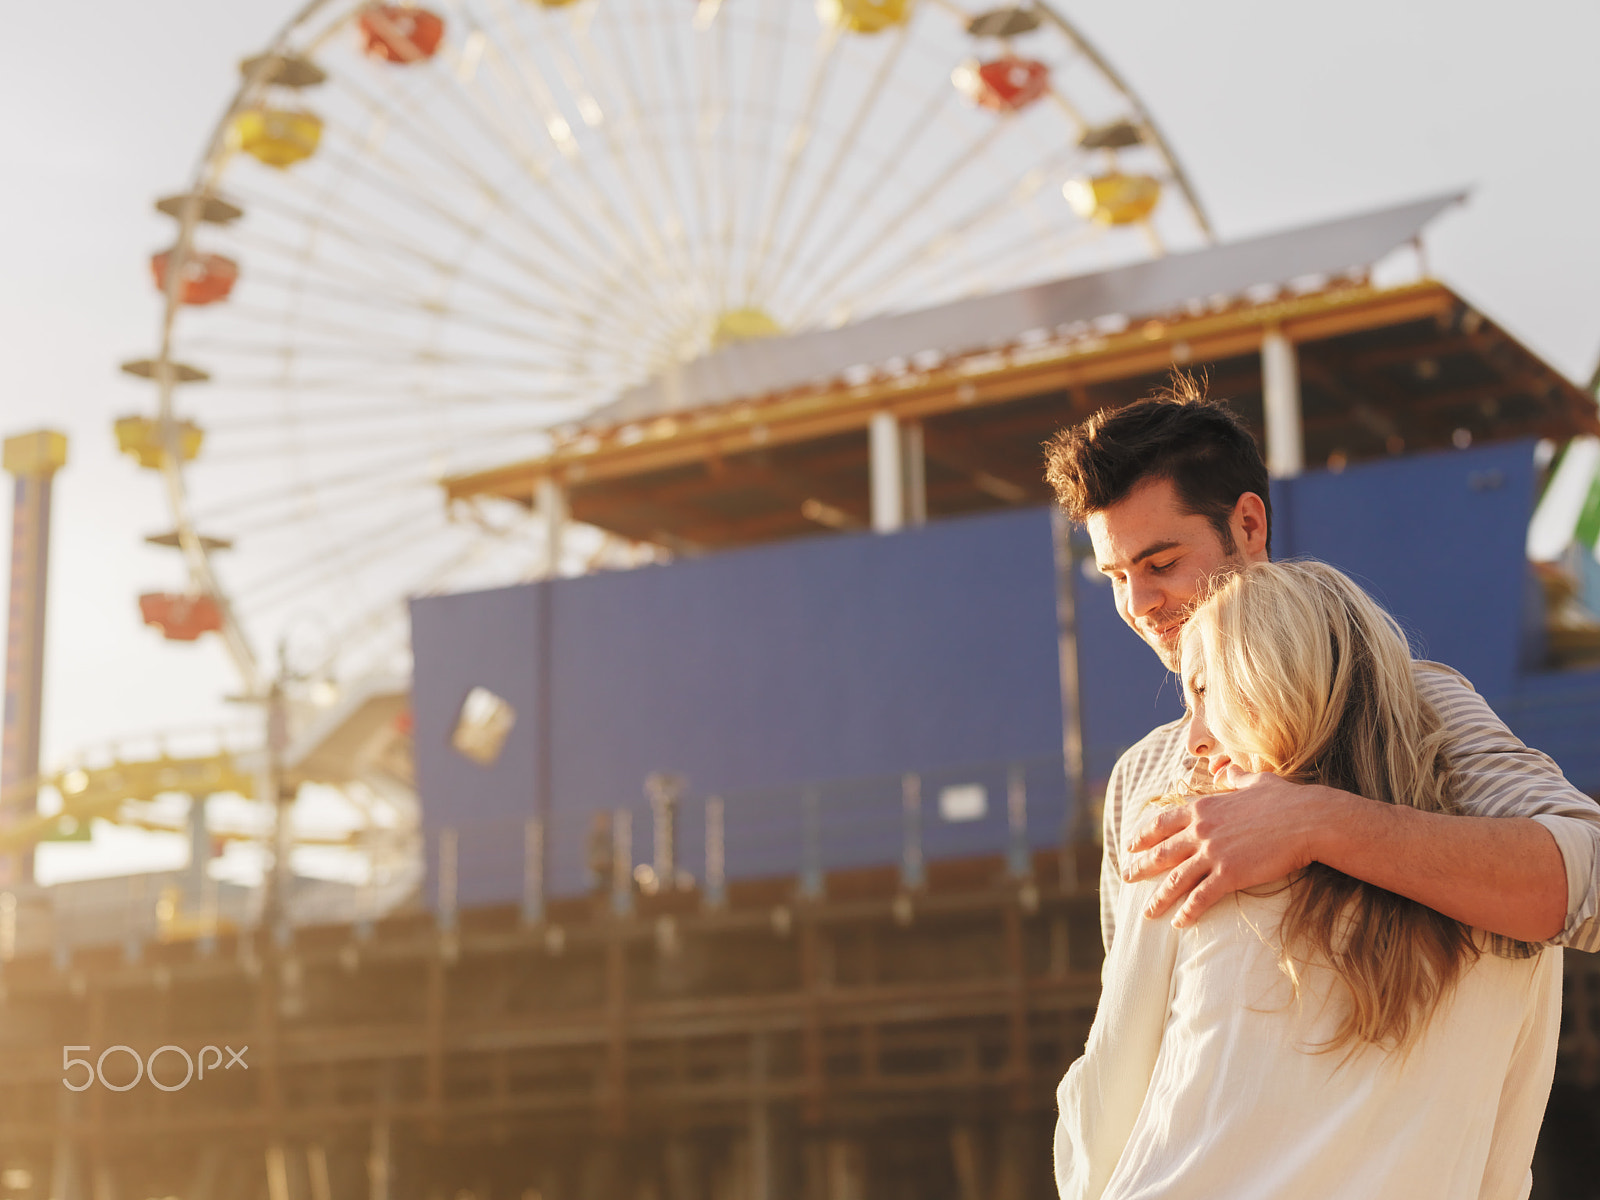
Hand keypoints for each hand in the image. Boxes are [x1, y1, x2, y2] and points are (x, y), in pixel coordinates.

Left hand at [1121, 771, 1325, 927]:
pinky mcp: (1229, 874)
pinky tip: (1178, 923)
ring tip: (1147, 913)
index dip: (1145, 836)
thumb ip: (1235, 778)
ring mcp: (1213, 853)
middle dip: (1141, 867)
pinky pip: (1201, 897)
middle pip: (1161, 852)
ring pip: (1176, 879)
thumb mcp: (1255, 781)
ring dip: (1159, 898)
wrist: (1308, 820)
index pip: (1163, 823)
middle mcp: (1201, 830)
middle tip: (1126, 877)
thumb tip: (1227, 769)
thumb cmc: (1286, 800)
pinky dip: (1187, 911)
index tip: (1131, 845)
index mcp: (1203, 807)